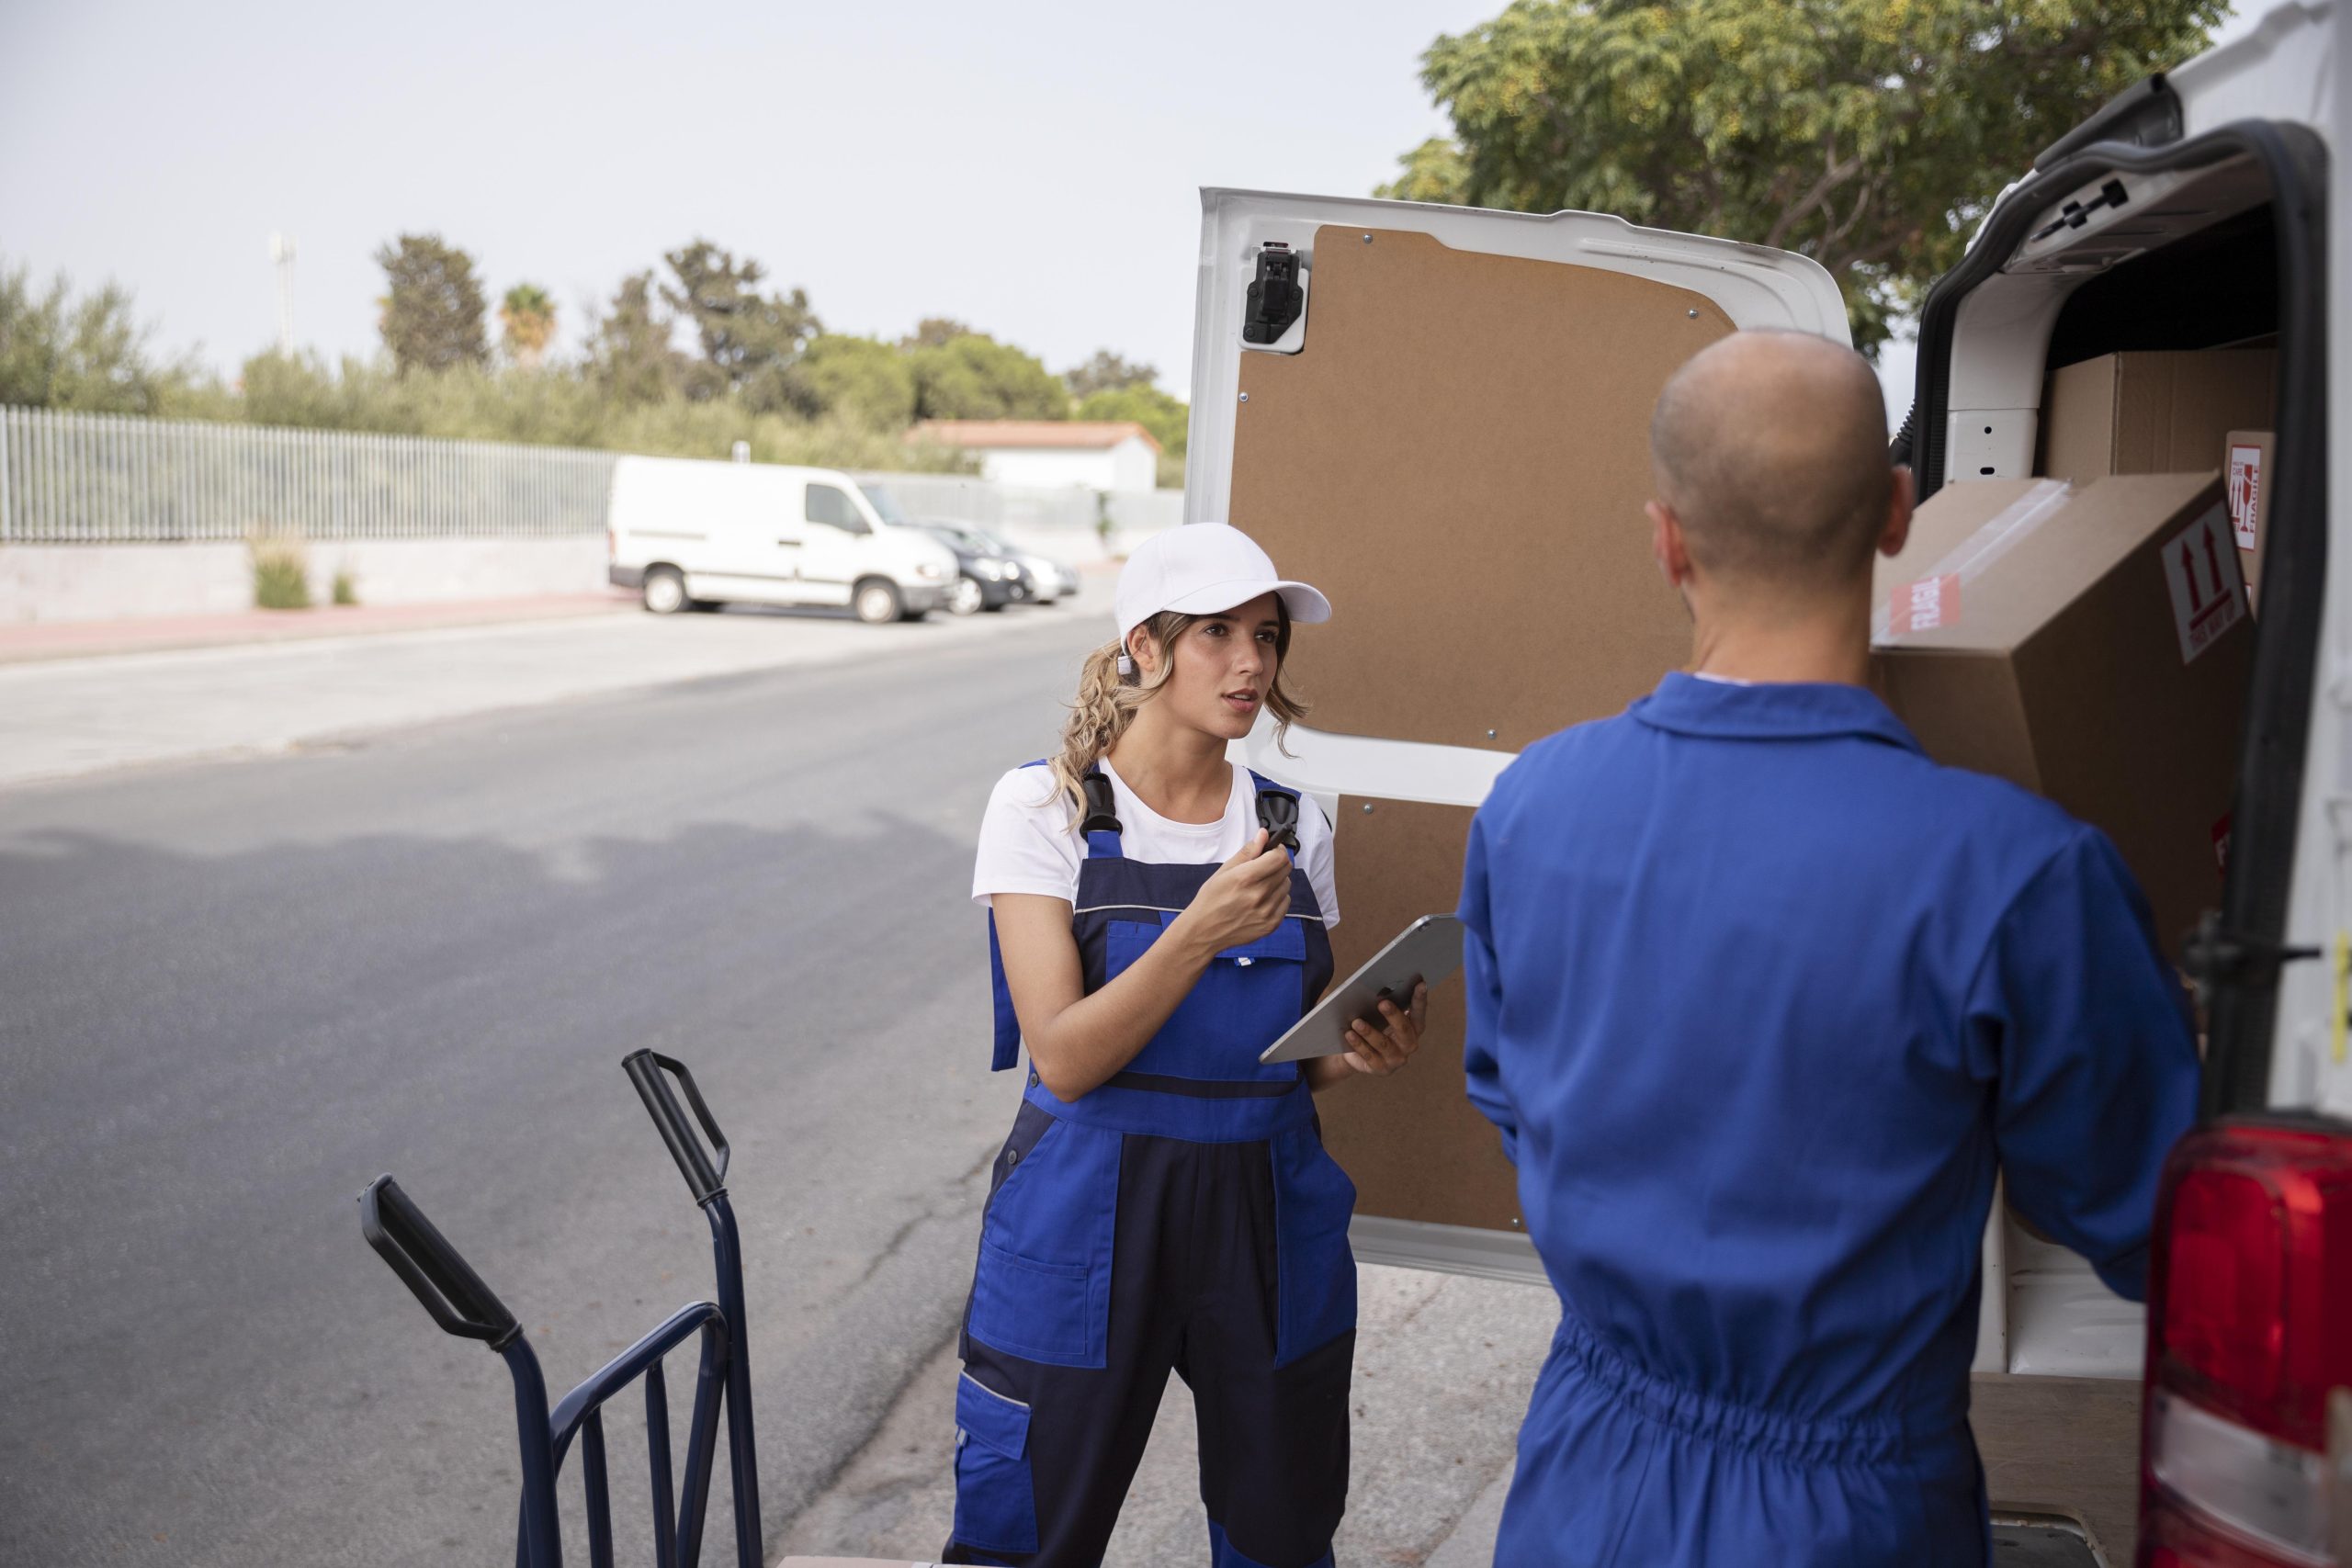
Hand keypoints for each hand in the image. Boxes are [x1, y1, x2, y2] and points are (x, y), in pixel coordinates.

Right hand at [1181, 830, 1292, 952]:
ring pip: (1287, 885)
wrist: (1204, 931)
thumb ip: (1247, 852)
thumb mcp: (1224, 871)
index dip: (1278, 850)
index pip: (1279, 857)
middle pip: (1286, 870)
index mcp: (1246, 878)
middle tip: (1265, 867)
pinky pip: (1285, 902)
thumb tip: (1263, 835)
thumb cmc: (1211, 899)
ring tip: (1260, 885)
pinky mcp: (1271, 924)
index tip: (1273, 850)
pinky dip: (1278, 897)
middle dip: (1277, 863)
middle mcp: (1259, 895)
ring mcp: (1267, 911)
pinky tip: (1262, 900)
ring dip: (1278, 881)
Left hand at [1339, 981, 1427, 1076]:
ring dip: (1370, 1032)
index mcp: (1413, 1029)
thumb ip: (1383, 1002)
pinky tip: (1349, 1034)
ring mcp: (1396, 1059)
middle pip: (1404, 1030)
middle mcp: (1409, 1045)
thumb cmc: (1371, 1026)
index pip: (1418, 1013)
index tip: (1420, 983)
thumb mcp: (1377, 1014)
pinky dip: (1359, 1044)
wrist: (1355, 1054)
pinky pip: (1369, 1056)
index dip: (1420, 999)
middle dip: (1393, 1016)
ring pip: (1384, 1044)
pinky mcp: (1381, 1069)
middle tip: (1382, 1003)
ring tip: (1357, 1022)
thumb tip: (1378, 987)